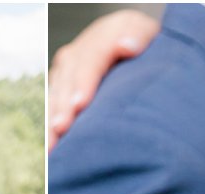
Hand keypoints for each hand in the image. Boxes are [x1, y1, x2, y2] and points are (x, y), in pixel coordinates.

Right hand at [47, 9, 158, 148]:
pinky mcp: (62, 87)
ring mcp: (70, 69)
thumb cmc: (153, 54)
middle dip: (64, 104)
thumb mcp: (152, 41)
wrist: (143, 55)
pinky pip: (54, 108)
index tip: (80, 103)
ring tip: (52, 144)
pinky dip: (51, 128)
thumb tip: (128, 46)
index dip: (85, 79)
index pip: (93, 55)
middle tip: (62, 128)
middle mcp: (83, 49)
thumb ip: (140, 38)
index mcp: (109, 33)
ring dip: (54, 119)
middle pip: (69, 77)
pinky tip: (51, 150)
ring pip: (57, 93)